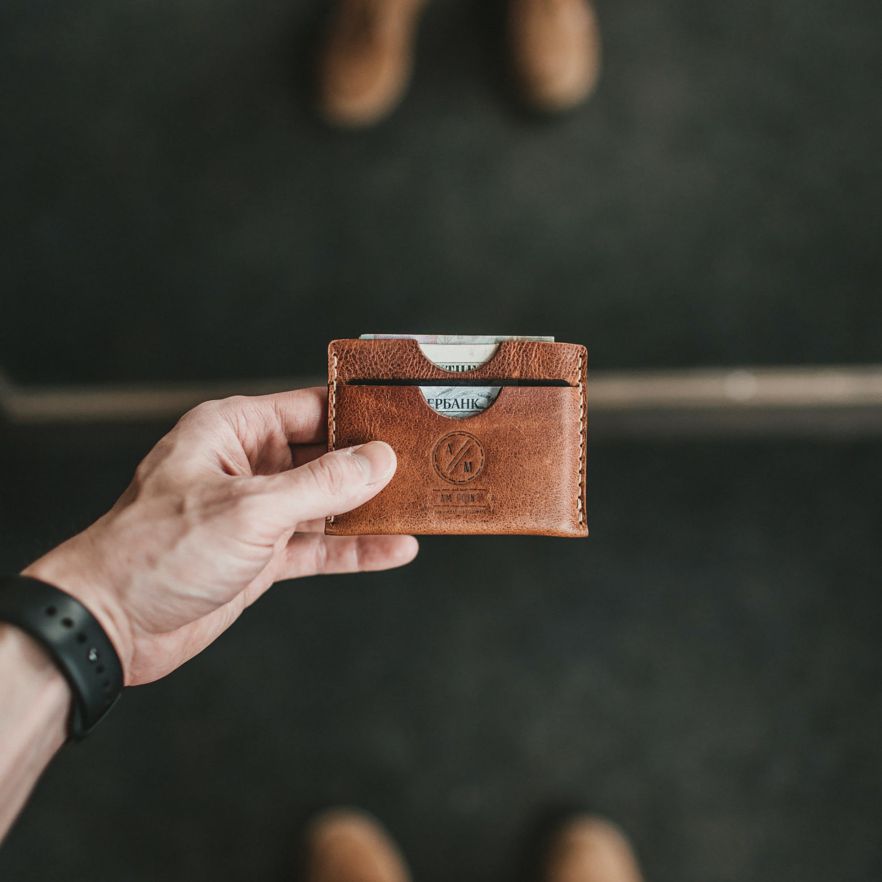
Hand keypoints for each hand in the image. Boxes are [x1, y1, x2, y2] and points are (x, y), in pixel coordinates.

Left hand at [22, 388, 416, 684]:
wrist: (112, 624)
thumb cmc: (156, 551)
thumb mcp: (251, 509)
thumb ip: (321, 485)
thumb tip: (378, 461)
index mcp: (234, 432)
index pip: (311, 408)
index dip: (359, 413)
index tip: (405, 417)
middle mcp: (249, 466)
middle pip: (326, 456)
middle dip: (373, 464)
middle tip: (425, 464)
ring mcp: (257, 512)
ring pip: (327, 502)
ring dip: (370, 508)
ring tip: (420, 505)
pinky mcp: (261, 555)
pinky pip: (319, 545)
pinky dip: (355, 548)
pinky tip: (394, 548)